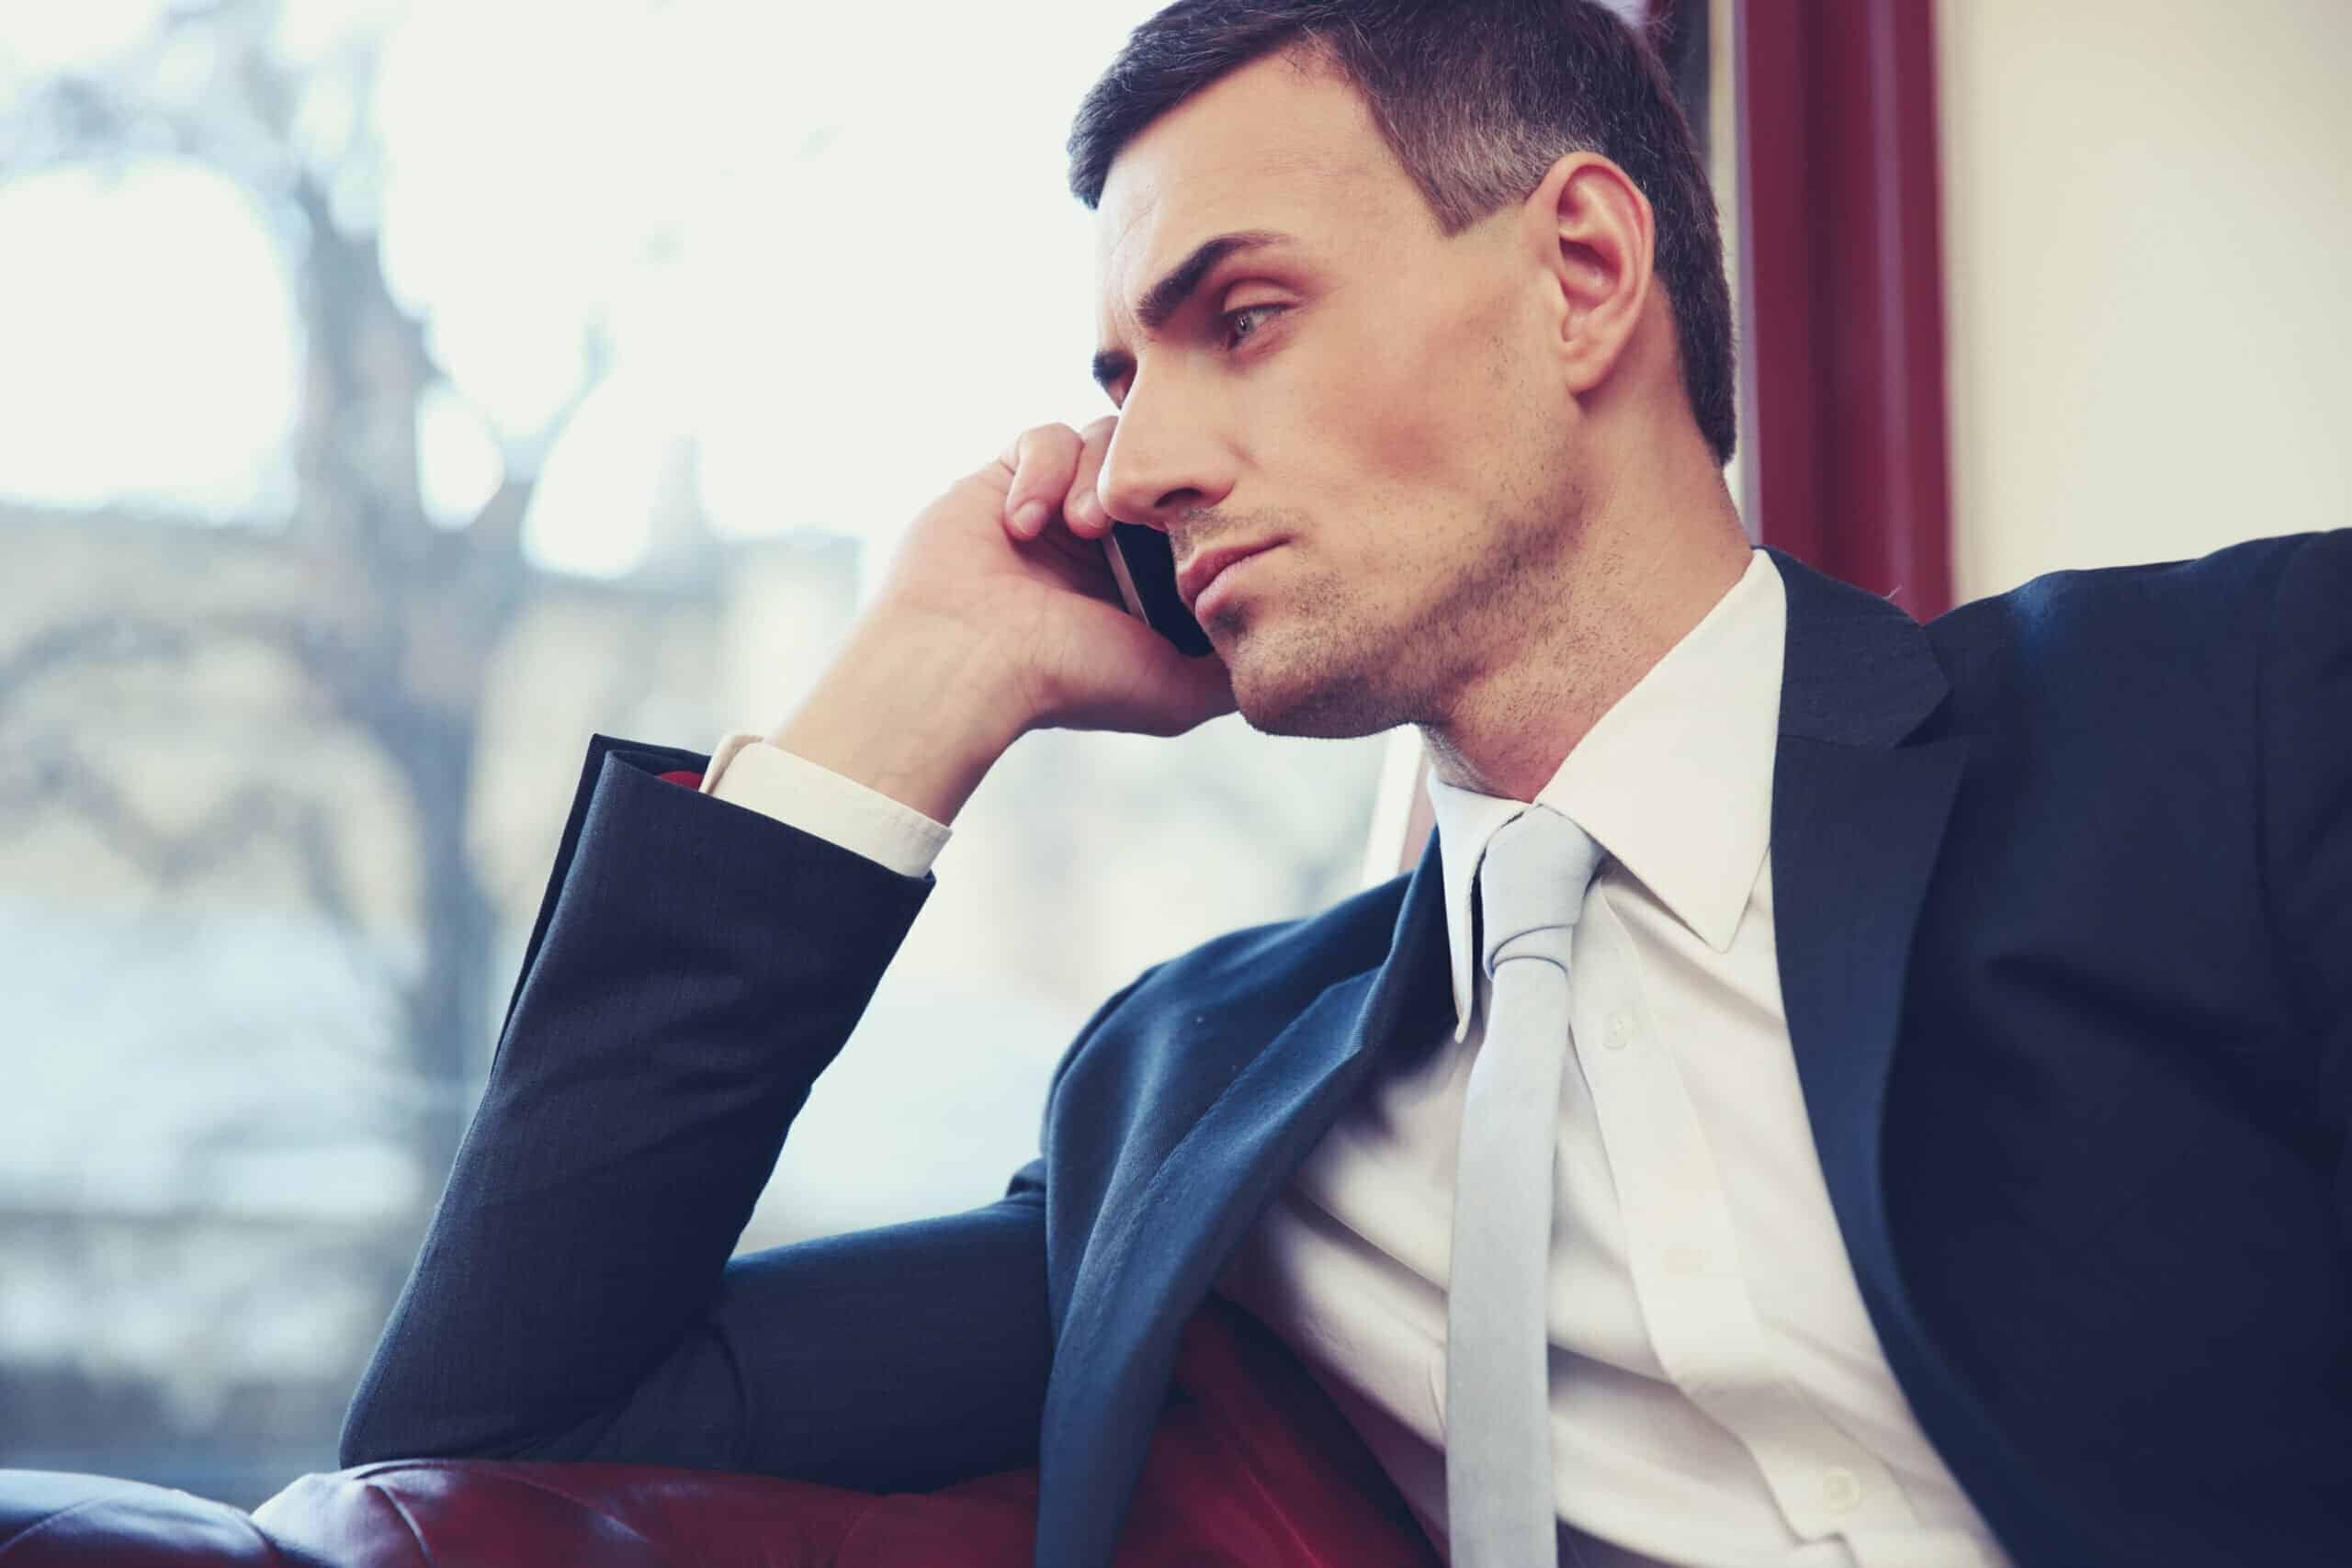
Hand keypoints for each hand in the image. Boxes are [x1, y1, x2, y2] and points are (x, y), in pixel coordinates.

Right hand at [866, 416, 1238, 737]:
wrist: (966, 661)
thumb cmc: (1069, 680)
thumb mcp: (1178, 692)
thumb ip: (1232, 664)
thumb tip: (1282, 637)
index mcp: (1141, 584)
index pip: (1194, 514)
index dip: (1204, 509)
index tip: (1203, 527)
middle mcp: (1100, 544)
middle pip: (1156, 468)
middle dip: (1155, 487)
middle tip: (1145, 522)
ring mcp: (1052, 509)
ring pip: (1107, 442)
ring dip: (1100, 478)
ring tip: (1082, 527)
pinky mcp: (1004, 479)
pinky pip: (1045, 436)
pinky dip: (1042, 473)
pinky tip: (1022, 525)